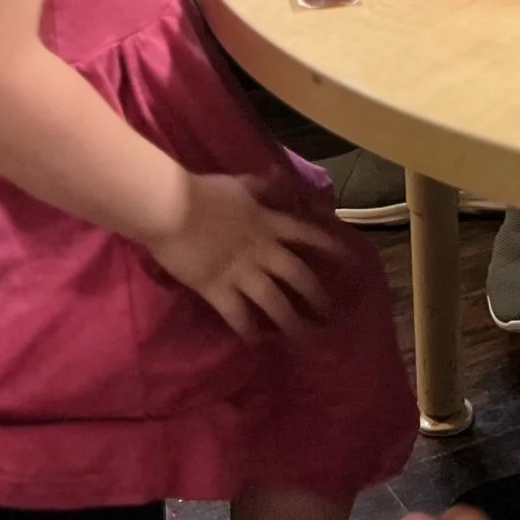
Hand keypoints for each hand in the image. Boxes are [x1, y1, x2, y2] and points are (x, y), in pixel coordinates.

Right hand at [145, 173, 334, 337]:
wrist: (170, 207)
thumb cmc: (202, 191)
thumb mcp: (239, 183)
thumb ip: (262, 185)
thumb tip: (279, 176)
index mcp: (268, 223)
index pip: (307, 236)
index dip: (330, 248)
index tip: (349, 261)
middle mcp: (262, 250)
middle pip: (297, 275)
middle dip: (316, 294)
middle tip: (329, 312)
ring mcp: (241, 272)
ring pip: (274, 301)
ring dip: (291, 321)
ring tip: (304, 338)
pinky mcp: (217, 289)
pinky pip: (238, 315)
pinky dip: (248, 331)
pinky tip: (256, 343)